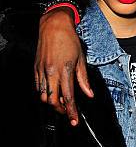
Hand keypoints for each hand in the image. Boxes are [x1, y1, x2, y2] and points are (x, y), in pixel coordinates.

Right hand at [34, 8, 93, 124]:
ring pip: (42, 95)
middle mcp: (51, 72)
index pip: (68, 97)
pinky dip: (44, 93)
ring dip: (51, 102)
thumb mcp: (81, 59)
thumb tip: (89, 94)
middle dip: (60, 109)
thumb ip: (84, 79)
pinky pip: (38, 86)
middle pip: (52, 100)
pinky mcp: (35, 68)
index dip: (71, 111)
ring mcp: (41, 70)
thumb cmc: (69, 40)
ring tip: (61, 101)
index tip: (74, 121)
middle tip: (68, 112)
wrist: (54, 26)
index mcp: (65, 70)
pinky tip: (52, 91)